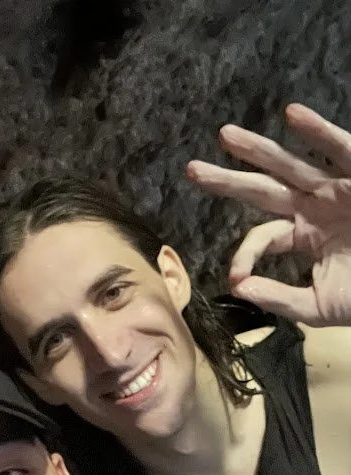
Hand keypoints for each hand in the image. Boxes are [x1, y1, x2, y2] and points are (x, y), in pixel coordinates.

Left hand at [186, 104, 350, 326]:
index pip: (262, 236)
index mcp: (304, 235)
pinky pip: (339, 148)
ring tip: (224, 136)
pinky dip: (318, 131)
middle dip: (228, 180)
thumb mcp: (318, 306)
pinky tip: (292, 114)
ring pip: (290, 166)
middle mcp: (313, 208)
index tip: (235, 277)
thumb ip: (279, 298)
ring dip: (257, 150)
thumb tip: (238, 289)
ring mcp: (335, 189)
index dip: (245, 254)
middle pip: (263, 191)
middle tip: (192, 170)